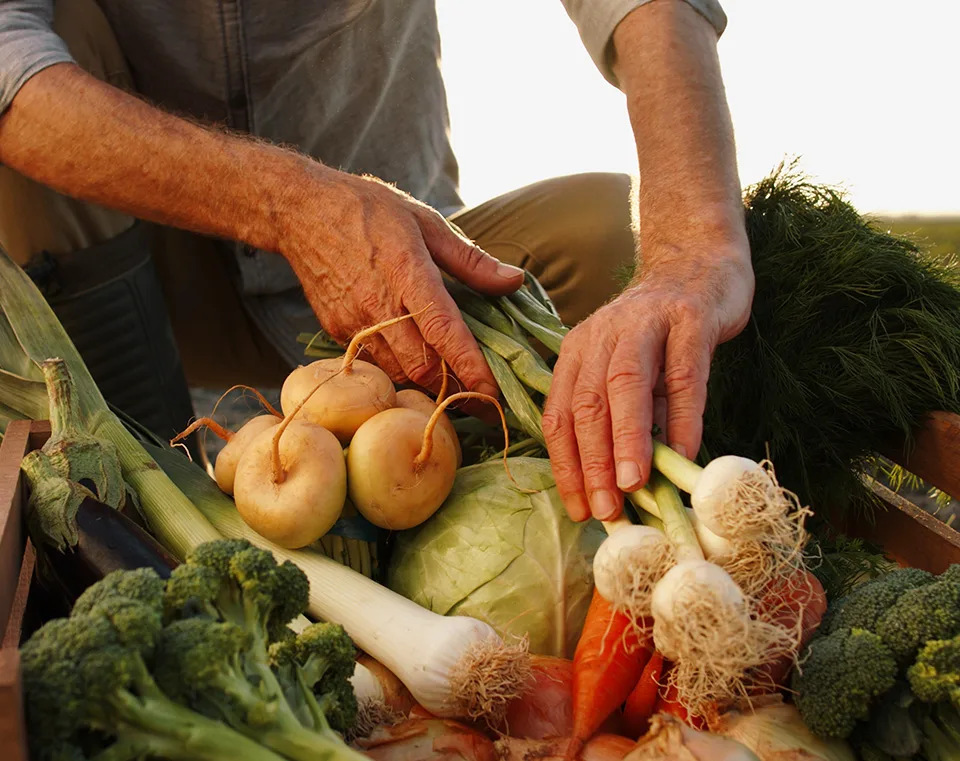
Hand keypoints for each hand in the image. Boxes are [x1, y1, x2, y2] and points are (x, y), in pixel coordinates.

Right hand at [281, 169, 523, 394]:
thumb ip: (471, 259)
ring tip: (457, 389)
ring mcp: (353, 321)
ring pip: (398, 372)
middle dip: (455, 389)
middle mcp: (378, 303)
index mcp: (406, 271)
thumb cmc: (368, 210)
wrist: (300, 211)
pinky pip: (375, 364)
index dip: (469, 365)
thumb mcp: (426, 222)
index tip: (492, 392)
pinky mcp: (337, 331)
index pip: (442, 330)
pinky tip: (419, 367)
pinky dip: (400, 372)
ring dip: (428, 385)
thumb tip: (514, 281)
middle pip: (421, 365)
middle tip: (484, 402)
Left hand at [542, 233, 753, 521]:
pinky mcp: (689, 319)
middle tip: (605, 508)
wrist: (698, 265)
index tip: (579, 509)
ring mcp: (645, 323)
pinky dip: (683, 416)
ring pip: (626, 386)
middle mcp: (602, 336)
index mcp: (577, 353)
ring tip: (634, 485)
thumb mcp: (628, 373)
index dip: (567, 465)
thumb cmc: (659, 334)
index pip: (561, 414)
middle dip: (593, 461)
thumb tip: (622, 486)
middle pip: (588, 403)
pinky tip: (685, 452)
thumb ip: (623, 420)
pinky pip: (684, 374)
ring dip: (628, 440)